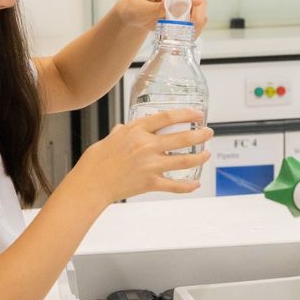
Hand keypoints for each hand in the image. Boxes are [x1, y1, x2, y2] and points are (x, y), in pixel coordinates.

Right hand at [72, 109, 212, 201]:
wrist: (90, 184)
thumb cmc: (96, 161)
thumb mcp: (110, 138)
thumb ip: (122, 132)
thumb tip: (124, 128)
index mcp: (137, 131)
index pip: (167, 117)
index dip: (186, 114)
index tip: (198, 113)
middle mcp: (147, 146)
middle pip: (182, 138)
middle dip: (200, 135)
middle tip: (209, 133)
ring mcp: (150, 165)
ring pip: (184, 160)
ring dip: (199, 157)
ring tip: (207, 154)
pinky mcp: (150, 183)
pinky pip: (174, 185)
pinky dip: (187, 186)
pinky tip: (196, 183)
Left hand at [116, 0, 208, 36]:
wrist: (131, 15)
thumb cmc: (133, 9)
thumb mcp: (139, 9)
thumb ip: (154, 7)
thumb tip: (168, 3)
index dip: (195, 4)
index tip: (195, 18)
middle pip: (199, 4)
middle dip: (198, 20)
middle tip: (191, 34)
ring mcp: (182, 6)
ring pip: (199, 15)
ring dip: (197, 28)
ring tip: (186, 40)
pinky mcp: (183, 16)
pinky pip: (194, 23)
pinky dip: (192, 33)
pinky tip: (183, 41)